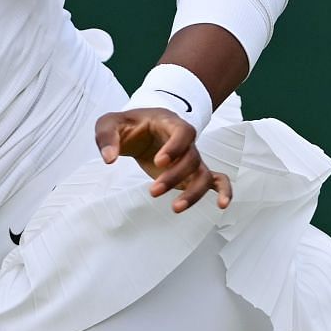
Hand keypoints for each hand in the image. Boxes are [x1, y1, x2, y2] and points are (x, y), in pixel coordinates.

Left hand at [95, 107, 231, 212]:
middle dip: (175, 177)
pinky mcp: (191, 172)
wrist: (138, 129)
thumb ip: (106, 138)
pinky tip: (223, 205)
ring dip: (193, 192)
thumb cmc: (126, 125)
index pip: (183, 132)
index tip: (159, 161)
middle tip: (153, 191)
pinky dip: (224, 190)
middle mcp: (185, 141)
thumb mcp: (108, 124)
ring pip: (203, 174)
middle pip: (192, 158)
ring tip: (175, 208)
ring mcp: (191, 157)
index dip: (176, 147)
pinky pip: (216, 179)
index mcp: (169, 123)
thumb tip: (109, 159)